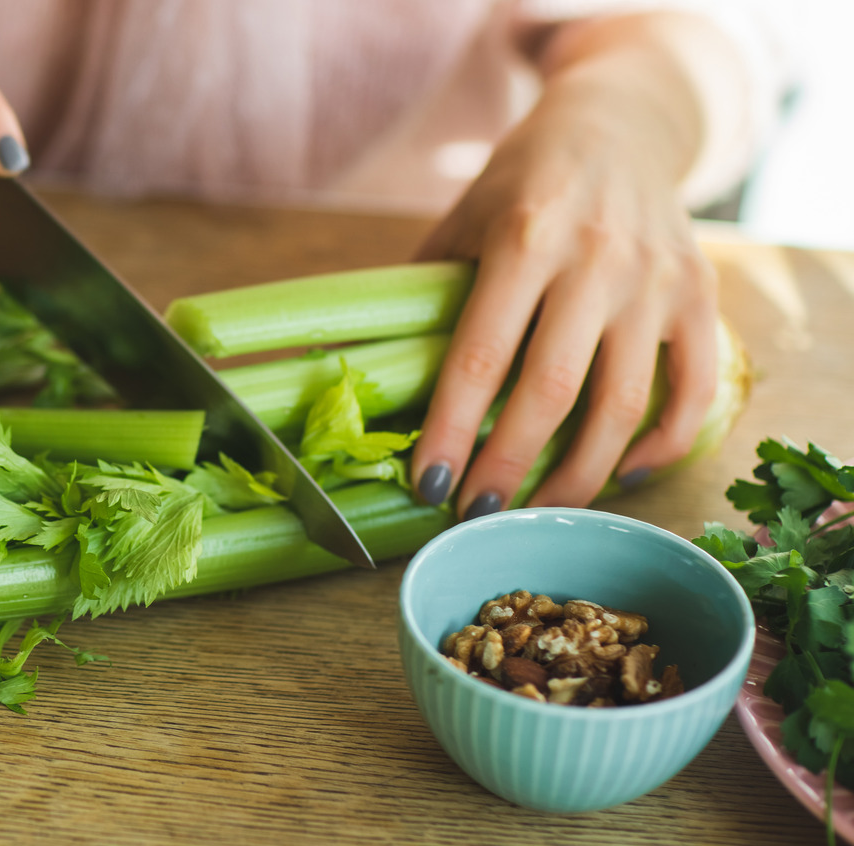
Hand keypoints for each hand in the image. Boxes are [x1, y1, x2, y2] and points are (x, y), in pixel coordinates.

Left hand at [409, 15, 722, 516]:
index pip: (480, 354)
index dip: (453, 429)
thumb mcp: (463, 217)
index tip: (428, 484)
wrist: (622, 121)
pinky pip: (691, 389)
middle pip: (552, 390)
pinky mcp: (701, 296)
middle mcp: (596, 258)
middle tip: (474, 514)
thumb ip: (427, 290)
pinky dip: (662, 444)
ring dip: (579, 474)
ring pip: (624, 404)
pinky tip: (623, 474)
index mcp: (525, 236)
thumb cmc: (524, 180)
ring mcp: (655, 280)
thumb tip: (355, 371)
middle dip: (508, 465)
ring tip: (538, 511)